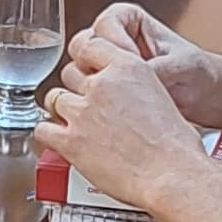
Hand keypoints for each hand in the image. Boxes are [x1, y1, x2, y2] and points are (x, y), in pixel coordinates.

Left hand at [35, 23, 209, 211]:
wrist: (173, 175)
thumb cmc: (177, 147)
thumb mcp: (162, 96)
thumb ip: (138, 89)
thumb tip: (131, 99)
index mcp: (128, 68)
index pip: (91, 45)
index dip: (86, 59)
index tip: (87, 68)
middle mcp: (102, 85)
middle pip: (70, 72)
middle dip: (74, 87)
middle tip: (83, 103)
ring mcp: (83, 112)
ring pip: (54, 98)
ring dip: (61, 109)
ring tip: (72, 122)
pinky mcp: (71, 141)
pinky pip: (43, 129)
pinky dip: (48, 133)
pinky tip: (59, 140)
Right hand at [84, 2, 221, 124]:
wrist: (208, 96)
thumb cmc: (199, 71)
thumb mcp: (182, 65)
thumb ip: (158, 69)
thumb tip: (138, 79)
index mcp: (128, 19)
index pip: (104, 24)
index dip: (116, 43)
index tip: (133, 60)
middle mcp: (112, 40)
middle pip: (82, 47)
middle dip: (98, 67)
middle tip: (120, 82)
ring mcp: (105, 66)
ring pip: (78, 72)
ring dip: (97, 87)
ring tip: (123, 99)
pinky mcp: (105, 90)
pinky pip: (88, 94)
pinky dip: (99, 102)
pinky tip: (120, 111)